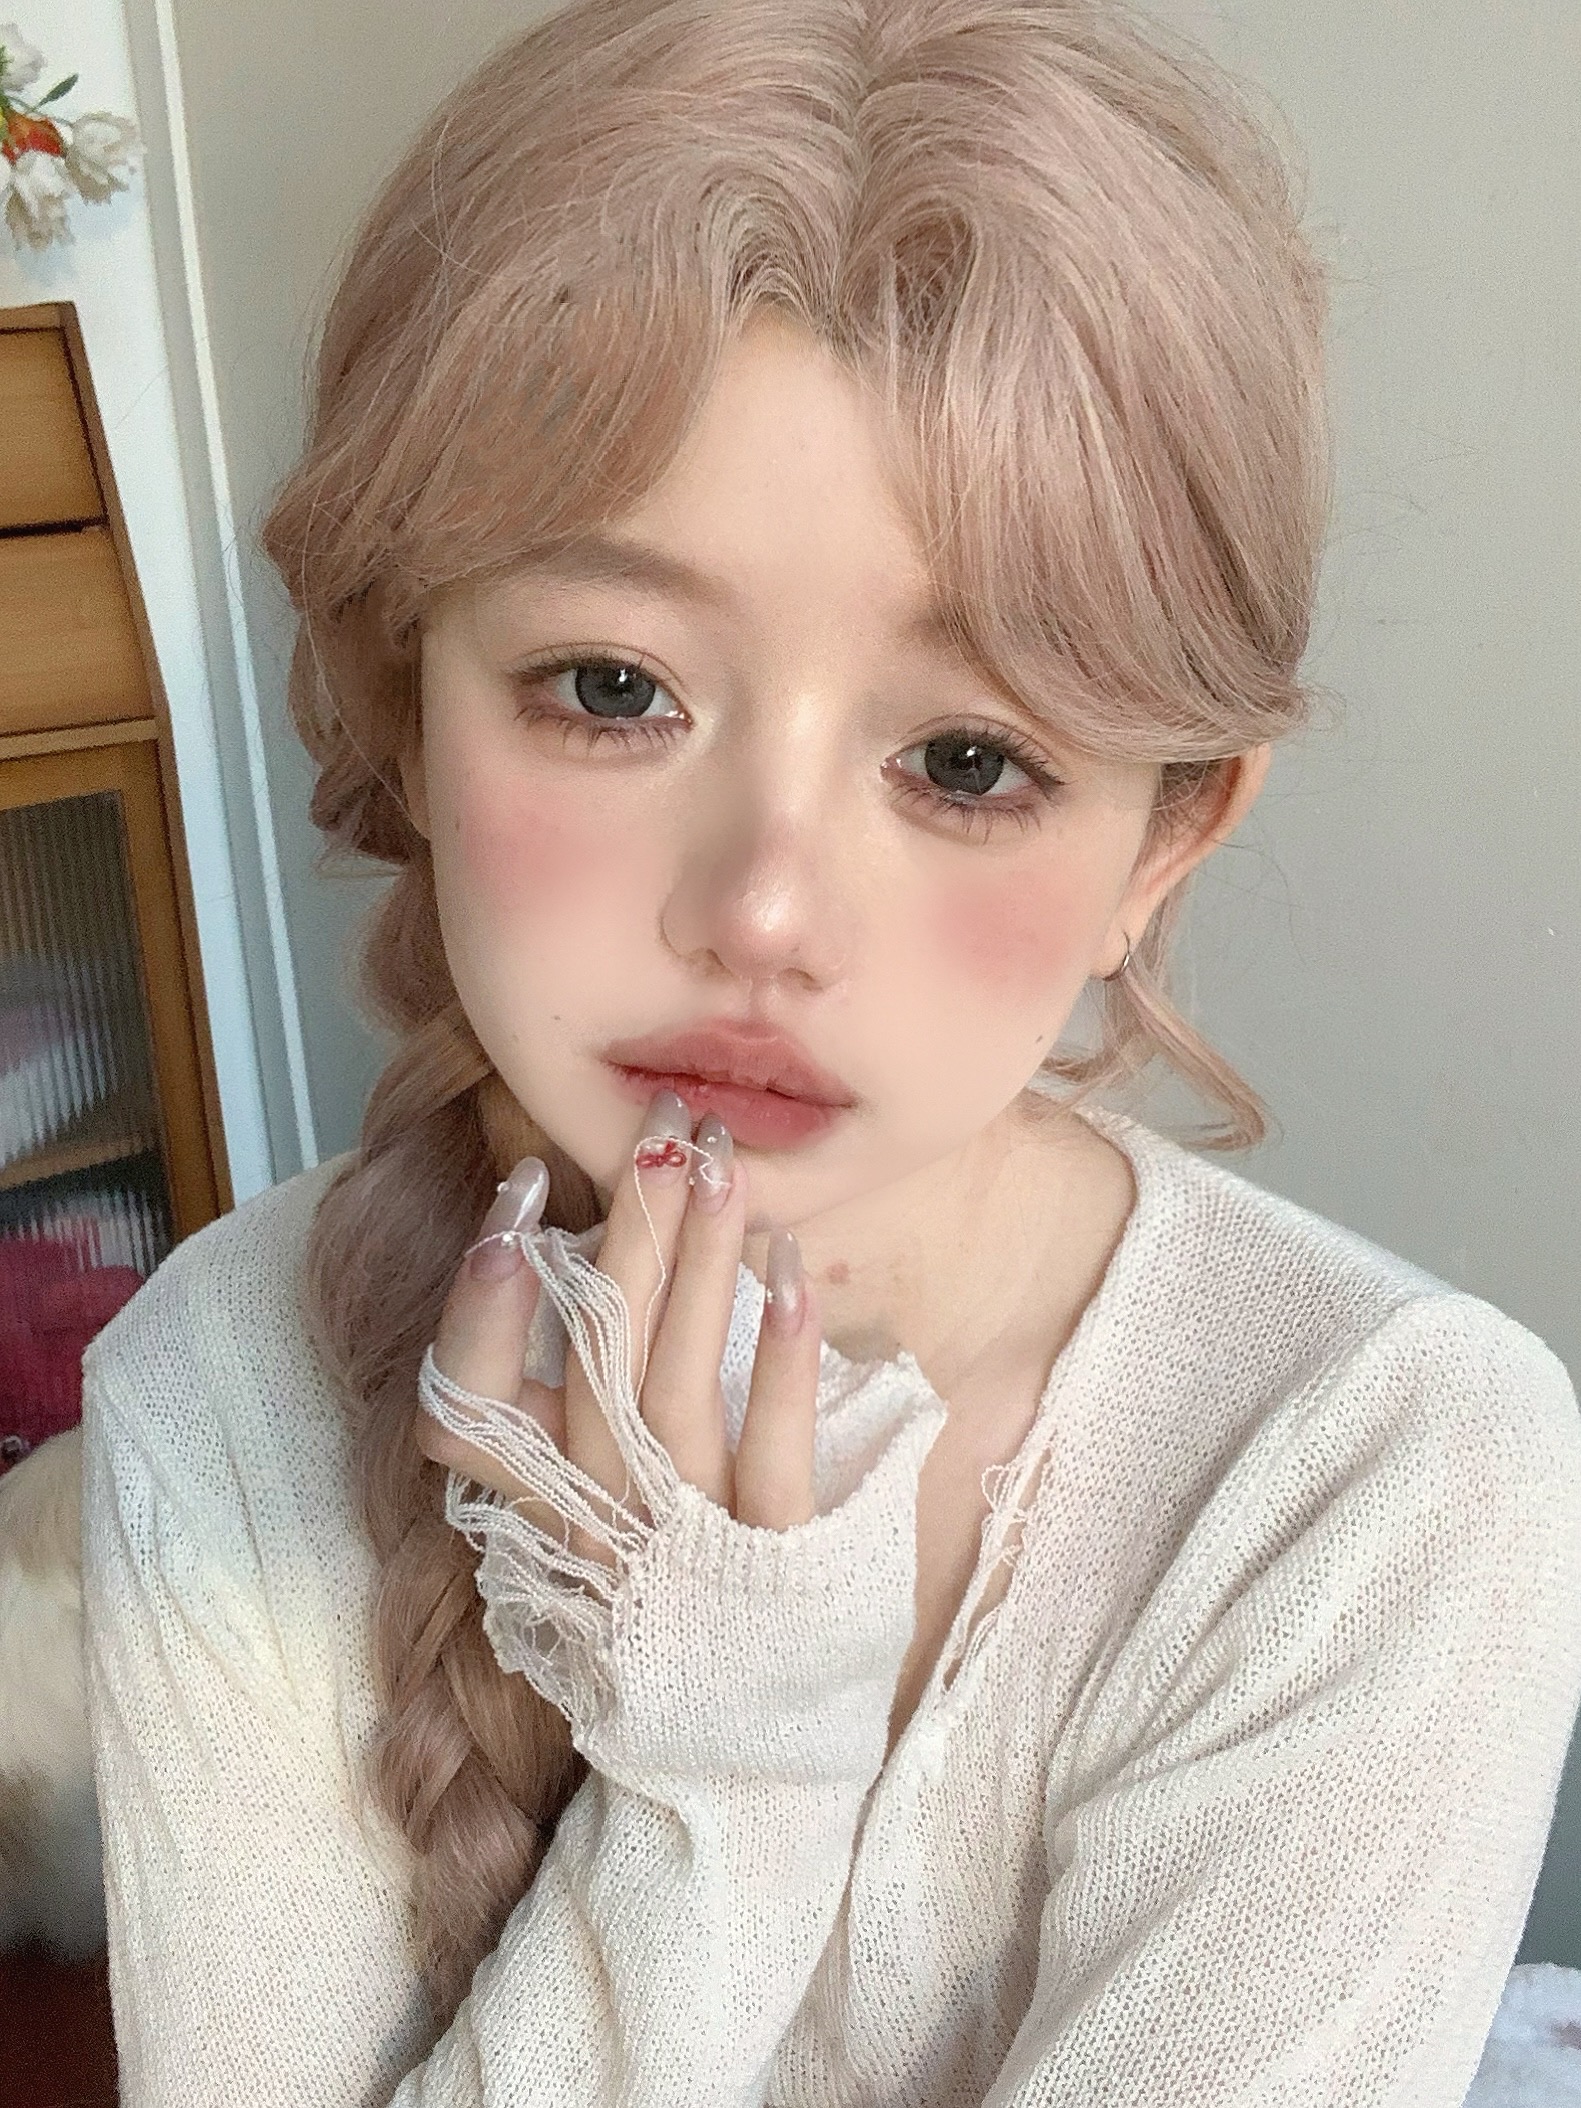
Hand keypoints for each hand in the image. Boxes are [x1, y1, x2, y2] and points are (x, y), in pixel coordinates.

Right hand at [413, 1088, 821, 1563]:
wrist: (737, 1762)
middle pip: (593, 1355)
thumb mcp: (589, 1515)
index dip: (483, 1296)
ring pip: (674, 1383)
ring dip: (700, 1261)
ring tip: (724, 1163)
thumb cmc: (665, 1608)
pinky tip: (793, 1271)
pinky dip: (783, 1357)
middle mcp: (597, 1519)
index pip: (465, 1400)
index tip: (525, 1187)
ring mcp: (685, 1544)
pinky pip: (774, 1451)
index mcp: (540, 1502)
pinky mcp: (773, 1566)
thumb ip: (579, 1405)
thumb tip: (600, 1250)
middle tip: (666, 1123)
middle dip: (629, 1224)